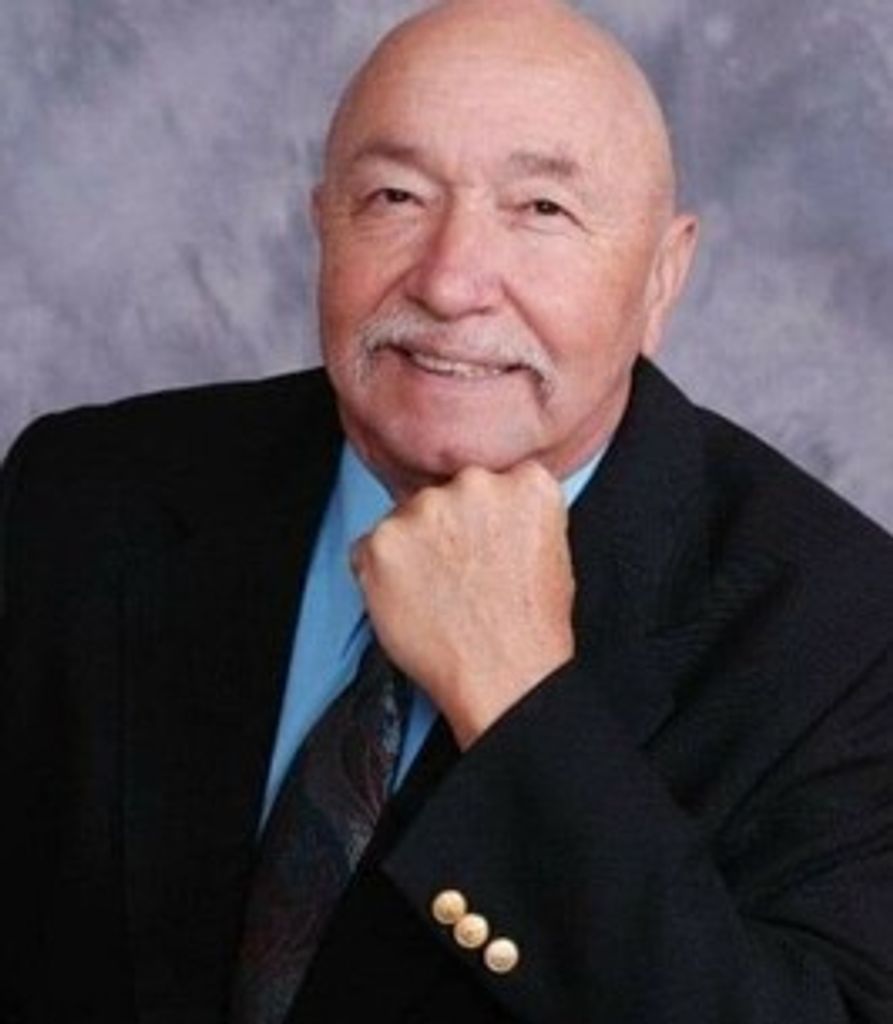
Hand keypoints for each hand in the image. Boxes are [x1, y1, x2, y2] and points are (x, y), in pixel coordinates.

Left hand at [351, 461, 574, 748]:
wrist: (504, 679)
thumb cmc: (530, 628)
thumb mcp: (552, 550)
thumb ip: (516, 513)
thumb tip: (486, 511)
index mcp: (526, 483)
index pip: (493, 480)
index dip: (483, 517)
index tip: (485, 542)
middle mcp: (474, 484)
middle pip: (444, 493)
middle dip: (445, 528)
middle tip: (460, 575)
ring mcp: (425, 510)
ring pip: (404, 519)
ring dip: (412, 550)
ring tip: (440, 595)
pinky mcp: (382, 542)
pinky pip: (367, 549)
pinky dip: (380, 574)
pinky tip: (414, 602)